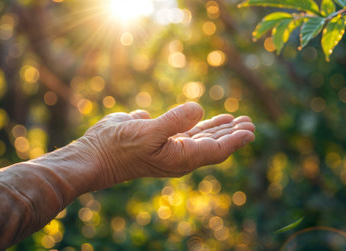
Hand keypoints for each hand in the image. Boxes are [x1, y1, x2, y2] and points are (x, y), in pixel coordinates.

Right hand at [82, 102, 254, 188]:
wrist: (95, 156)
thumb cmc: (119, 148)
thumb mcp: (147, 132)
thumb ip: (174, 121)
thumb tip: (199, 109)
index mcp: (181, 157)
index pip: (216, 150)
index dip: (235, 140)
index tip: (251, 130)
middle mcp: (180, 154)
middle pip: (214, 144)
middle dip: (233, 133)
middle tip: (250, 123)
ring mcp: (170, 147)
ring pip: (202, 137)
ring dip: (220, 128)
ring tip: (237, 119)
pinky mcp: (160, 138)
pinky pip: (187, 132)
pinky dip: (200, 125)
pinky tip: (206, 117)